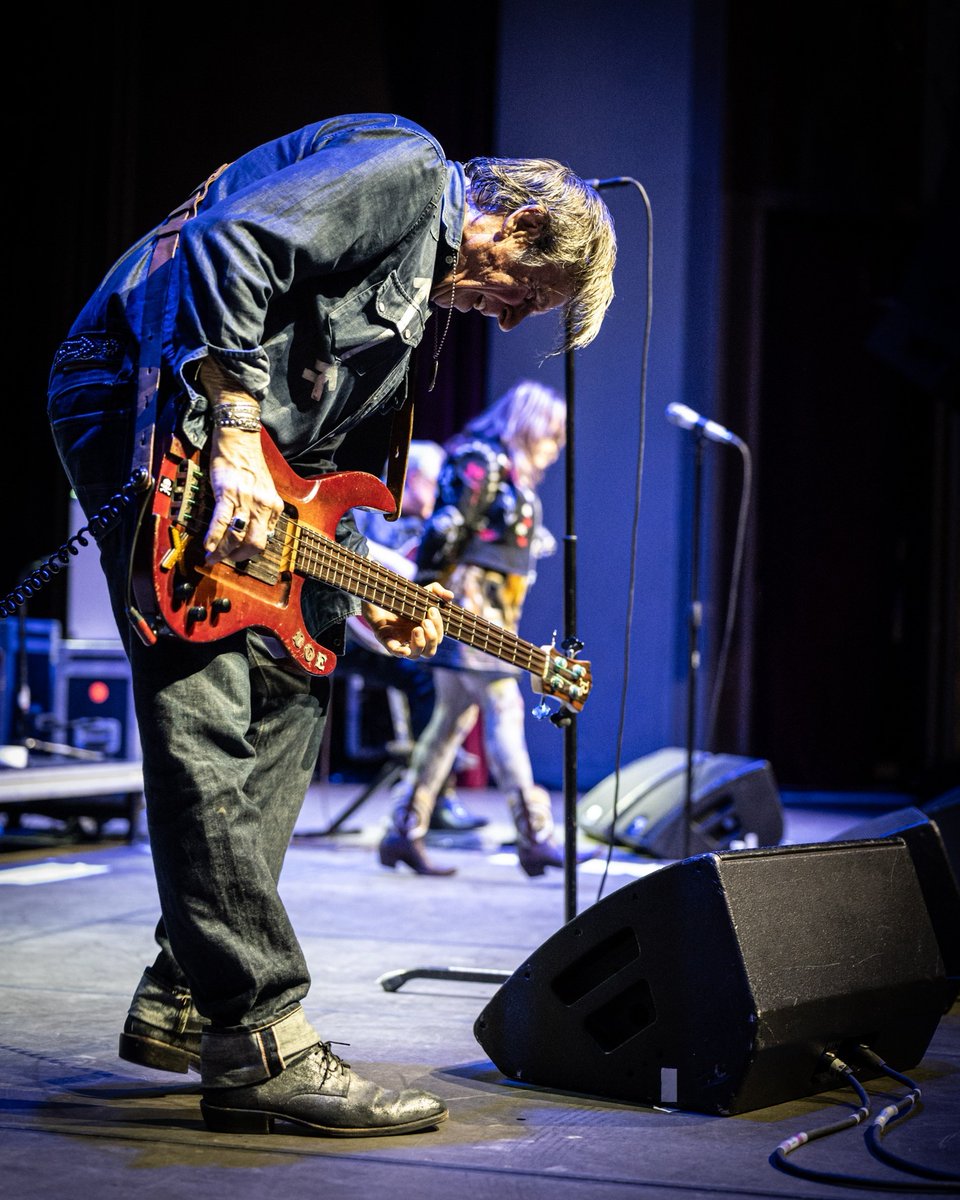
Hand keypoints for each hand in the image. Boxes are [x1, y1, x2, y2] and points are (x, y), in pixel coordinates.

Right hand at [198, 358, 282, 562]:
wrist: (239, 438)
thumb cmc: (248, 463)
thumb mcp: (264, 489)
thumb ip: (262, 511)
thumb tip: (252, 533)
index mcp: (274, 506)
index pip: (266, 539)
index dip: (250, 552)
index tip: (238, 557)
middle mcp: (263, 505)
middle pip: (254, 544)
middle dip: (238, 558)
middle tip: (224, 561)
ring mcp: (246, 500)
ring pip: (237, 537)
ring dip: (223, 552)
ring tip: (212, 558)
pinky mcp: (228, 493)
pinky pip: (221, 523)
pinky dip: (214, 538)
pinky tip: (207, 546)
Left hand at [362, 582, 452, 658]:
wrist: (379, 596)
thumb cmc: (404, 598)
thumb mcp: (422, 592)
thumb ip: (437, 591)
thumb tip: (450, 596)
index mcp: (425, 632)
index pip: (438, 638)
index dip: (438, 626)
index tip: (432, 610)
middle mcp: (415, 641)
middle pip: (430, 651)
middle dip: (431, 637)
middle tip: (425, 620)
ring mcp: (401, 642)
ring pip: (416, 655)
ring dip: (419, 643)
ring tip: (416, 629)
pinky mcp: (386, 640)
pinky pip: (395, 652)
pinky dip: (400, 652)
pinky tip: (405, 650)